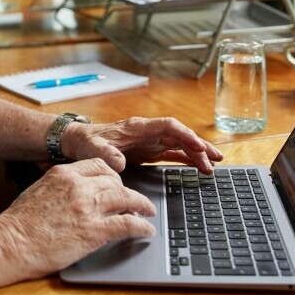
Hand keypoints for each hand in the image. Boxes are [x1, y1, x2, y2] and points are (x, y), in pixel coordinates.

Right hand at [0, 158, 156, 276]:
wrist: (9, 244)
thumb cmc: (18, 224)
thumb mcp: (39, 190)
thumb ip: (61, 186)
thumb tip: (76, 194)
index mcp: (64, 173)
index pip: (99, 165)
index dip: (113, 176)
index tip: (118, 184)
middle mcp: (78, 185)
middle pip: (115, 181)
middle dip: (127, 191)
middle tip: (133, 201)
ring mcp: (88, 207)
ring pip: (127, 198)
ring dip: (142, 205)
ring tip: (148, 212)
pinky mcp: (94, 231)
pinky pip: (128, 224)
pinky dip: (142, 226)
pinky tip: (146, 230)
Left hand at [61, 116, 223, 173]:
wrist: (78, 142)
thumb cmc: (86, 141)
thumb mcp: (92, 148)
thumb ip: (105, 154)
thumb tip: (119, 164)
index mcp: (137, 127)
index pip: (168, 126)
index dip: (185, 135)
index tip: (198, 146)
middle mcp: (147, 133)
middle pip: (179, 136)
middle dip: (199, 146)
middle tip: (216, 159)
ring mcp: (149, 142)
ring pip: (179, 145)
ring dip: (197, 154)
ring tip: (214, 166)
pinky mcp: (147, 152)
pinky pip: (171, 154)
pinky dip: (186, 160)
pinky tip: (198, 167)